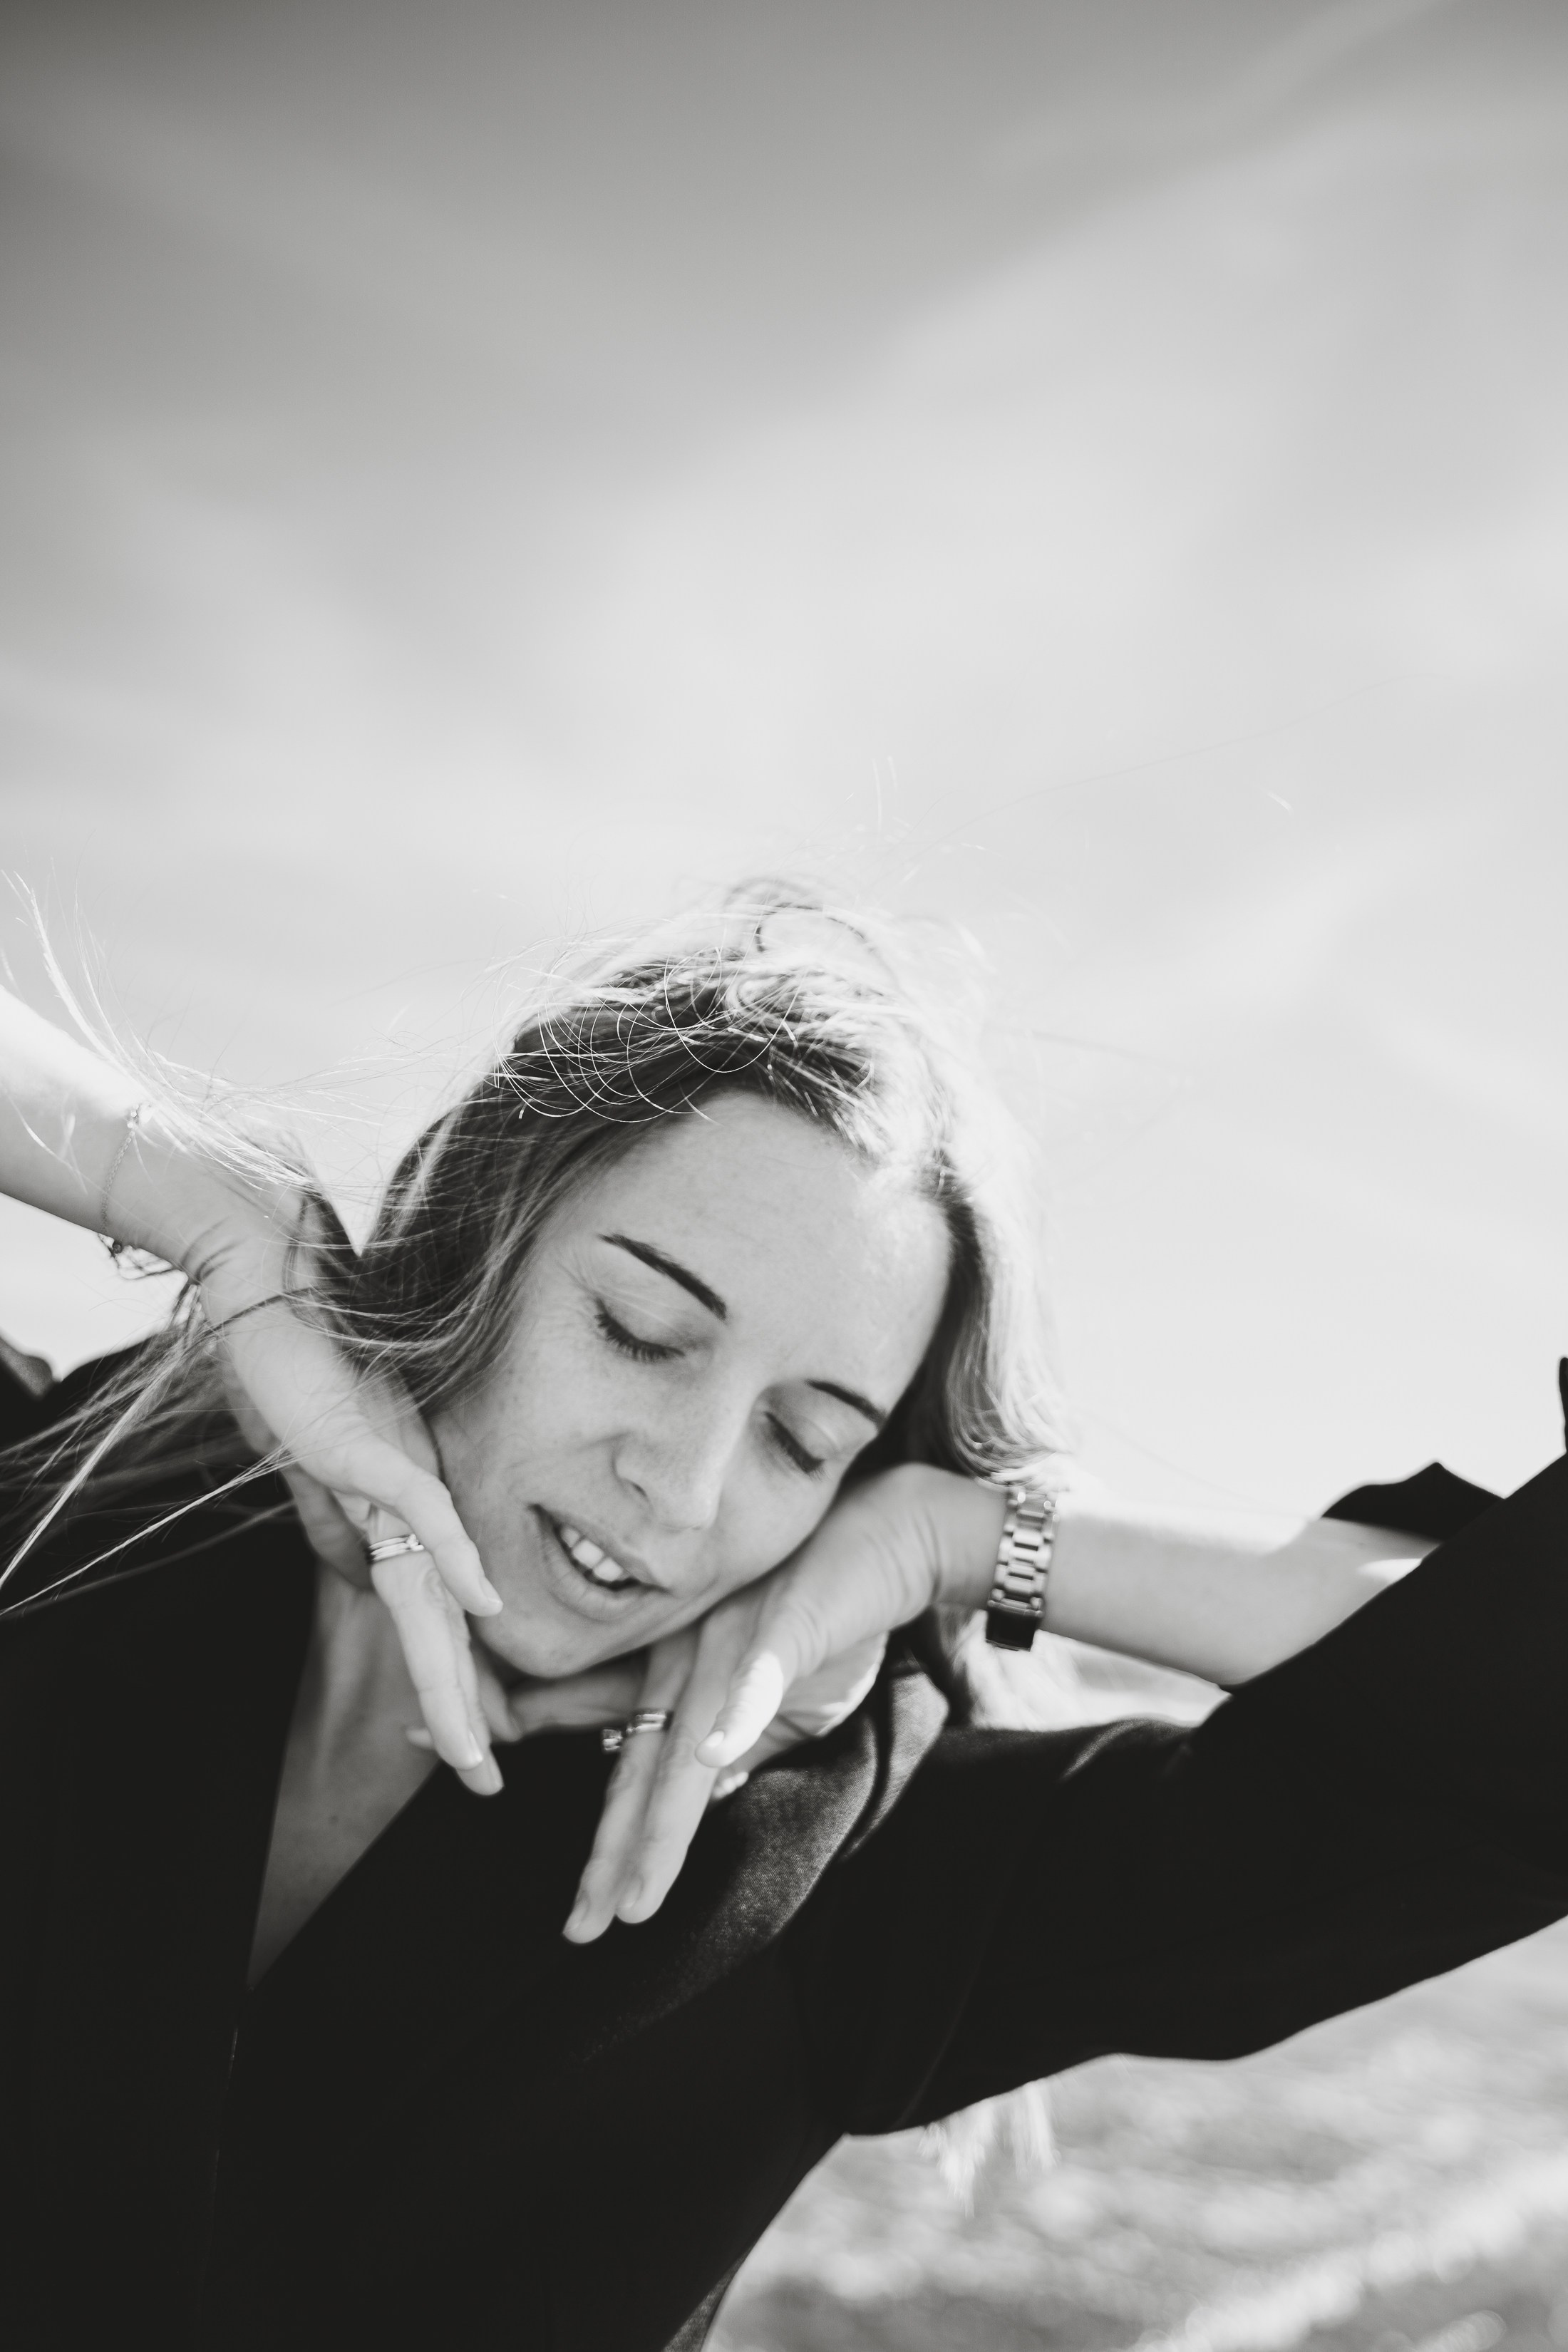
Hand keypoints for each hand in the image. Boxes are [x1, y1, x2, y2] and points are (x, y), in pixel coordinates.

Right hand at [205, 1208, 506, 1795]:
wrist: (270, 1277)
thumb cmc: (294, 1359)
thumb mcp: (318, 1457)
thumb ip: (347, 1516)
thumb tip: (368, 1577)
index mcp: (403, 1509)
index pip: (432, 1612)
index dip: (449, 1682)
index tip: (469, 1748)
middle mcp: (413, 1498)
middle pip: (443, 1624)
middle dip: (461, 1710)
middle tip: (487, 1783)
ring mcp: (397, 1472)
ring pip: (436, 1590)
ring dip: (455, 1670)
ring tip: (479, 1742)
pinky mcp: (372, 1442)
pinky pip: (419, 1511)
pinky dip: (448, 1560)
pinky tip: (479, 1605)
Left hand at [562, 1463, 988, 1940]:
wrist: (889, 1534)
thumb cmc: (824, 1612)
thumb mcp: (762, 1687)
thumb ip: (726, 1742)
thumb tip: (698, 1802)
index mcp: (676, 1675)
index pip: (622, 1762)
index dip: (595, 1828)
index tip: (563, 1897)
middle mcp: (684, 1658)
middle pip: (638, 1769)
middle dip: (611, 1854)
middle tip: (582, 1928)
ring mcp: (729, 1641)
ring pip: (685, 1745)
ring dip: (660, 1823)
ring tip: (638, 1892)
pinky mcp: (783, 1623)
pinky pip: (756, 1674)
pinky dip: (735, 1714)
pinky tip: (712, 1756)